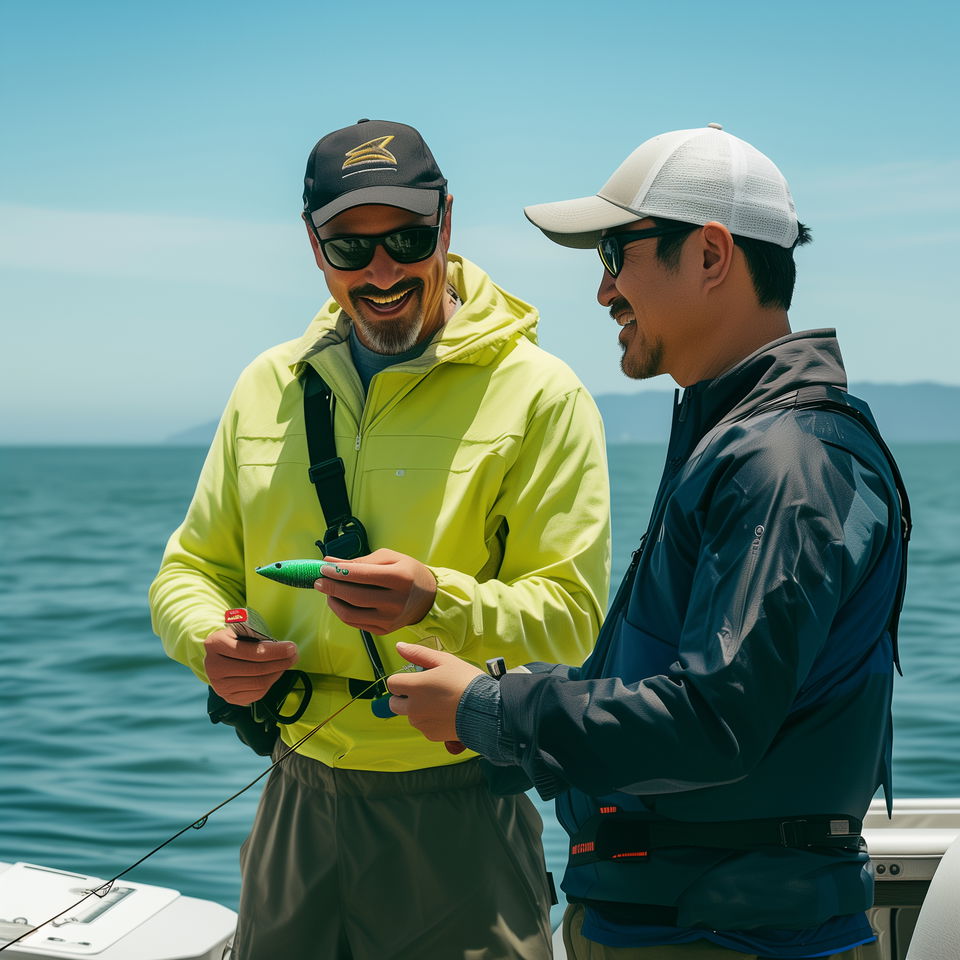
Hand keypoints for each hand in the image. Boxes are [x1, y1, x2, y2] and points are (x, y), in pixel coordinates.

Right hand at [203, 628, 298, 704]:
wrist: (216, 656)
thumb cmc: (234, 640)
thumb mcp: (240, 630)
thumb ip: (256, 634)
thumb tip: (282, 646)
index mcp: (216, 645)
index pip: (251, 652)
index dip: (275, 651)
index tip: (291, 647)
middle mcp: (214, 667)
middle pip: (257, 669)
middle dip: (281, 662)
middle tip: (294, 656)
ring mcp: (220, 686)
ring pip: (258, 683)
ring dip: (278, 673)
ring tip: (287, 664)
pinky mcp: (229, 697)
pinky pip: (257, 694)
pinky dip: (271, 683)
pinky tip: (276, 673)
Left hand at [315, 548, 436, 634]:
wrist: (428, 598)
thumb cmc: (408, 573)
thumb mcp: (390, 558)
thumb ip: (360, 560)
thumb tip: (330, 562)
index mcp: (400, 578)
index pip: (363, 575)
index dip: (339, 572)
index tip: (324, 568)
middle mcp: (396, 602)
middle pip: (355, 597)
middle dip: (332, 588)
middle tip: (318, 581)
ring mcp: (390, 619)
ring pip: (351, 614)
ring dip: (333, 602)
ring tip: (328, 591)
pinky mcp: (384, 631)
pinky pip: (355, 623)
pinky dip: (342, 612)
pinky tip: (339, 601)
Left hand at [387, 642, 482, 748]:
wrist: (487, 710)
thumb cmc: (467, 682)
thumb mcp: (445, 661)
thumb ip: (418, 653)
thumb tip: (399, 646)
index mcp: (415, 686)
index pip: (391, 683)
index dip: (402, 679)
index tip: (415, 678)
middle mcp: (413, 707)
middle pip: (394, 704)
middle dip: (404, 697)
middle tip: (425, 692)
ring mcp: (421, 723)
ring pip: (410, 716)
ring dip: (418, 710)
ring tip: (441, 702)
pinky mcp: (431, 735)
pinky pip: (424, 726)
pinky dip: (431, 721)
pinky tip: (447, 714)